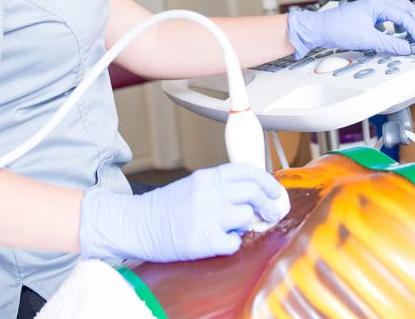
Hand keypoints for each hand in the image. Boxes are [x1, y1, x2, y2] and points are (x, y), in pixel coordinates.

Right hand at [79, 162, 285, 262]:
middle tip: (272, 212)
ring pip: (246, 217)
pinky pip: (234, 243)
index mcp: (206, 177)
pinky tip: (218, 241)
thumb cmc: (165, 207)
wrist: (138, 223)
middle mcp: (208, 192)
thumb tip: (252, 195)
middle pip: (253, 191)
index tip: (276, 191)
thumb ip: (219, 187)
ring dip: (245, 225)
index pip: (246, 170)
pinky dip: (231, 244)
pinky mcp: (204, 240)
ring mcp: (207, 216)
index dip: (267, 180)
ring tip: (231, 228)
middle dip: (269, 203)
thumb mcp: (193, 186)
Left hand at [286, 0, 414, 58]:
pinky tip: (398, 34)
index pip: (405, 17)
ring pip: (397, 11)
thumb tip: (407, 48)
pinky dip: (397, 25)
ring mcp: (371, 8)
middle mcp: (376, 3)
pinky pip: (388, 17)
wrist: (318, 29)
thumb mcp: (367, 39)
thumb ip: (390, 44)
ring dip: (409, 22)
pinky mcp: (367, 15)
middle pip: (405, 9)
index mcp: (377, 4)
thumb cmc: (337, 29)